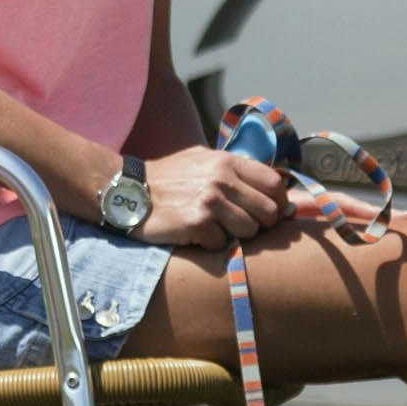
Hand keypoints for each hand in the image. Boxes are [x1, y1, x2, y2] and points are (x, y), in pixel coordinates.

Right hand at [152, 147, 297, 249]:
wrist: (127, 191)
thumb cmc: (169, 178)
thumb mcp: (203, 160)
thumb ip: (237, 171)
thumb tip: (279, 190)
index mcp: (227, 161)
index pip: (275, 184)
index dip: (278, 202)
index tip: (267, 211)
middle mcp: (222, 179)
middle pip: (269, 212)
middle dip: (260, 224)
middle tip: (242, 226)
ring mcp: (210, 202)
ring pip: (250, 232)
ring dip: (236, 236)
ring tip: (216, 228)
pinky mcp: (197, 224)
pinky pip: (223, 245)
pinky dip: (212, 245)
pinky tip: (196, 235)